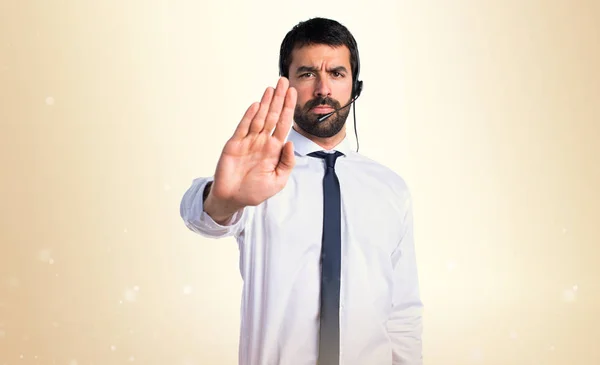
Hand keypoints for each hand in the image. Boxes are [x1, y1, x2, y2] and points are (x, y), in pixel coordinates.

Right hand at [204, 77, 296, 220]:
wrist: (233, 199)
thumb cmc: (255, 191)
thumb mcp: (278, 181)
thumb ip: (286, 162)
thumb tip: (290, 143)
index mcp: (274, 149)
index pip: (283, 124)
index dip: (289, 108)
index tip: (293, 93)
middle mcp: (262, 142)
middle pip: (272, 116)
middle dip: (279, 99)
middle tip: (284, 82)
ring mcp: (248, 141)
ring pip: (259, 118)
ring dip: (266, 103)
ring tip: (272, 88)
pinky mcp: (234, 144)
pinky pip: (243, 127)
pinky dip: (249, 115)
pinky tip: (257, 105)